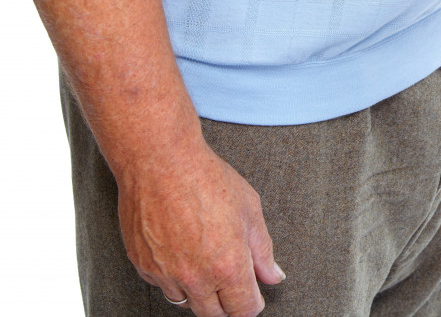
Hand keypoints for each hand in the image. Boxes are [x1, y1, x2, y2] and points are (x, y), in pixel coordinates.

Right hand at [118, 145, 284, 316]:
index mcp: (227, 266)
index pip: (244, 309)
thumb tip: (273, 276)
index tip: (254, 295)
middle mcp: (195, 277)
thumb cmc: (207, 179)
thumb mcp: (250, 210)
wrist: (160, 162)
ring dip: (200, 292)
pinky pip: (163, 285)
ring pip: (186, 302)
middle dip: (227, 304)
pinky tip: (182, 253)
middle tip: (233, 284)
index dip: (253, 304)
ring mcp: (165, 274)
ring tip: (207, 264)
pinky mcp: (142, 266)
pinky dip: (175, 278)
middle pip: (214, 314)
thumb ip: (263, 250)